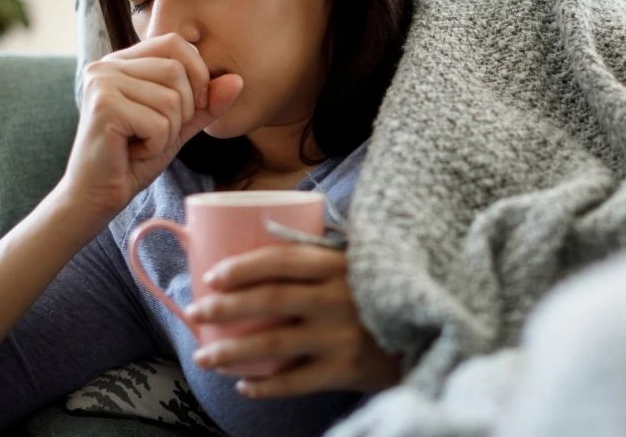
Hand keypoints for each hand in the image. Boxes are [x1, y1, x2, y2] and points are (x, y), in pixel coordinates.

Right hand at [58, 33, 242, 224]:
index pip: (176, 44)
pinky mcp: (103, 106)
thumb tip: (238, 80)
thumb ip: (207, 103)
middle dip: (182, 111)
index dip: (196, 74)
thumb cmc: (134, 158)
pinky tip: (133, 152)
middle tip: (155, 134)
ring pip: (170, 99)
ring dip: (168, 132)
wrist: (96, 195)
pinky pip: (158, 122)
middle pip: (177, 71)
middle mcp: (108, 64)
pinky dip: (155, 145)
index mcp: (124, 61)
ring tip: (142, 143)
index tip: (190, 108)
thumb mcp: (179, 125)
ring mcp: (102, 82)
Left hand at [185, 244, 402, 397]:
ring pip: (274, 344)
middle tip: (195, 313)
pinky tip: (244, 386)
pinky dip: (266, 386)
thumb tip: (264, 239)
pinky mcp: (347, 370)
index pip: (282, 260)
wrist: (430, 331)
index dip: (243, 267)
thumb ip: (321, 255)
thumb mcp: (359, 263)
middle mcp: (338, 298)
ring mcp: (342, 336)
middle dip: (225, 307)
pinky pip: (296, 381)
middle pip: (270, 300)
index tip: (212, 276)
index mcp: (340, 265)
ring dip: (233, 351)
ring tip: (205, 356)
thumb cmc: (384, 292)